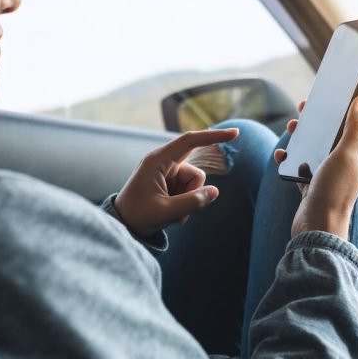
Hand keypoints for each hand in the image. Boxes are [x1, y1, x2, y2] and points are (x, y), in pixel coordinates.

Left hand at [114, 128, 238, 235]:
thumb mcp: (166, 212)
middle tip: (176, 213)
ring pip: (194, 184)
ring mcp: (166, 172)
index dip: (213, 137)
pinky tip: (171, 213)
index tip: (235, 133)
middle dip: (192, 194)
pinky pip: (188, 190)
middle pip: (195, 173)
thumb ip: (192, 202)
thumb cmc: (138, 215)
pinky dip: (184, 203)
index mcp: (157, 161)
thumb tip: (215, 192)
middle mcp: (163, 162)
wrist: (122, 225)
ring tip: (171, 215)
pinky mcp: (168, 182)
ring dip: (187, 202)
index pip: (190, 141)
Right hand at [275, 95, 357, 239]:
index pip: (357, 125)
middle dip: (319, 120)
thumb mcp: (346, 155)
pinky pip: (299, 167)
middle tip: (304, 109)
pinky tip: (281, 156)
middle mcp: (344, 164)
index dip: (346, 108)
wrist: (316, 228)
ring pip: (314, 148)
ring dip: (302, 137)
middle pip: (332, 135)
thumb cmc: (334, 192)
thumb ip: (355, 128)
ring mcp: (327, 176)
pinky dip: (289, 159)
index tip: (333, 95)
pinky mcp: (311, 186)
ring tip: (291, 130)